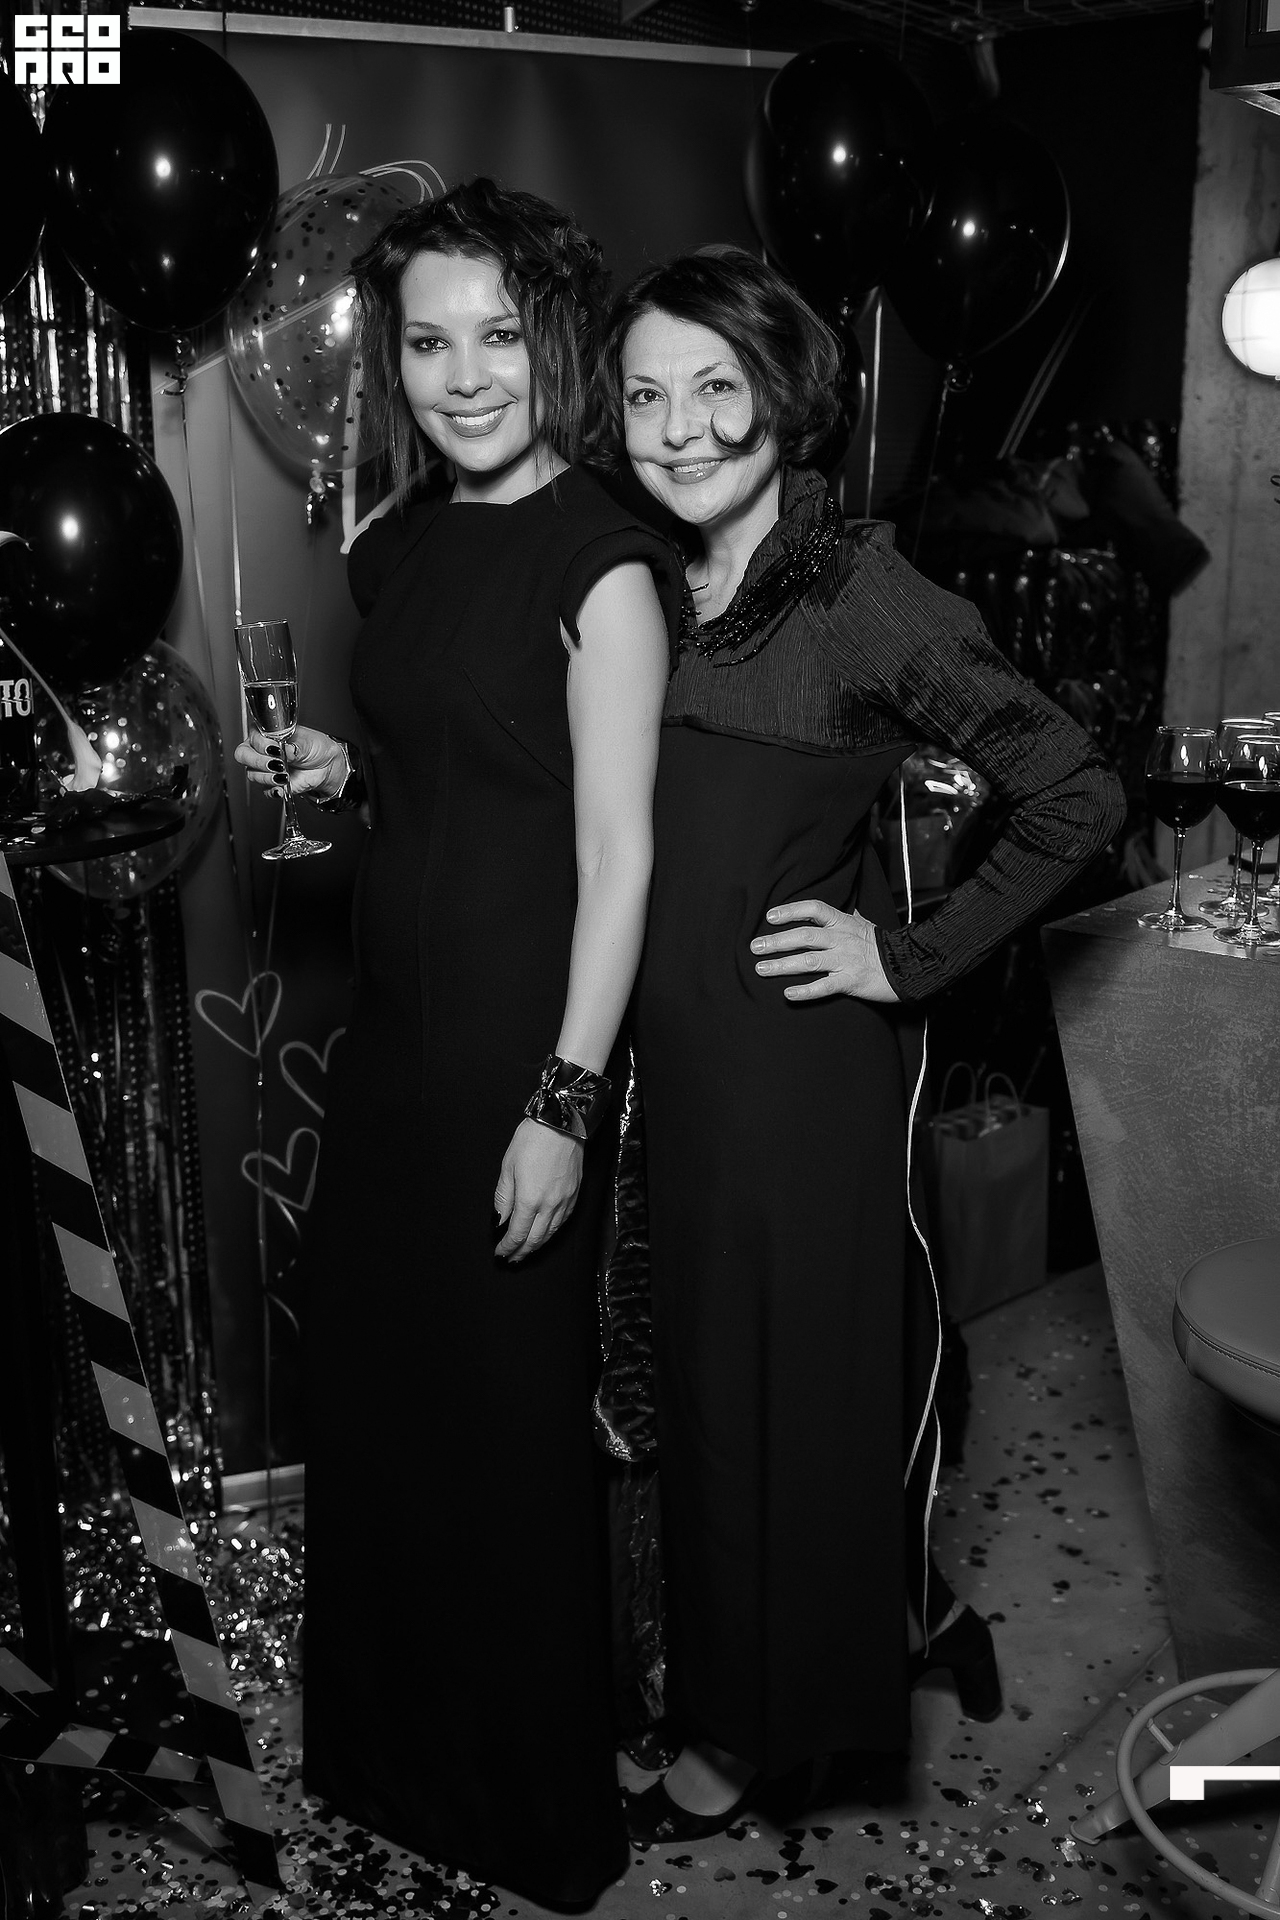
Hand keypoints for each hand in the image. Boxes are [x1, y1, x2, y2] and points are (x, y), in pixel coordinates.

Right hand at [233, 724, 346, 798]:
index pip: (252, 737)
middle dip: (259, 761)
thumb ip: (294, 746)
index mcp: (267, 734)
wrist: (326, 765)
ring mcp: (264, 768)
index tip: (276, 748)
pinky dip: (273, 790)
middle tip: (277, 763)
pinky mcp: (271, 784)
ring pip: (252, 774)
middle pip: (244, 756)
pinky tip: (282, 787)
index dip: (262, 744)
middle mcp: (261, 750)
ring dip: (268, 776)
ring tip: (285, 774)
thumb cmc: (314, 748)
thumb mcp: (307, 742)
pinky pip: (264, 790)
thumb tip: (286, 749)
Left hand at [494, 1118, 583, 1262]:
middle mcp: (550, 1205)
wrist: (562, 1122)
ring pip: (551, 1233)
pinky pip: (563, 1221)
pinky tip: (546, 1233)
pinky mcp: (575, 1194)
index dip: (507, 1247)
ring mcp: (565, 1200)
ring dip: (537, 1245)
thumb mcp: (508, 1167)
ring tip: (527, 1251)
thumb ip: (503, 1198)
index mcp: (530, 1199)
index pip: (517, 1234)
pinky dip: (552, 1232)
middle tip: (511, 1259)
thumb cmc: (532, 1140)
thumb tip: (499, 1220)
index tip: (500, 1253)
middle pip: (535, 1239)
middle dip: (522, 1252)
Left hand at [751, 899, 899, 1003]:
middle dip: (776, 941)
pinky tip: (788, 994)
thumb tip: (837, 906)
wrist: (910, 966)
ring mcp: (846, 960)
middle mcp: (842, 939)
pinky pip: (824, 987)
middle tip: (754, 947)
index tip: (770, 917)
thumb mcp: (865, 924)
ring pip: (808, 961)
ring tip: (761, 969)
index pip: (814, 910)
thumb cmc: (885, 946)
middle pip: (804, 936)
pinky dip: (805, 991)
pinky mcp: (851, 981)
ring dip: (782, 965)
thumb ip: (847, 916)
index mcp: (844, 923)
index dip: (791, 911)